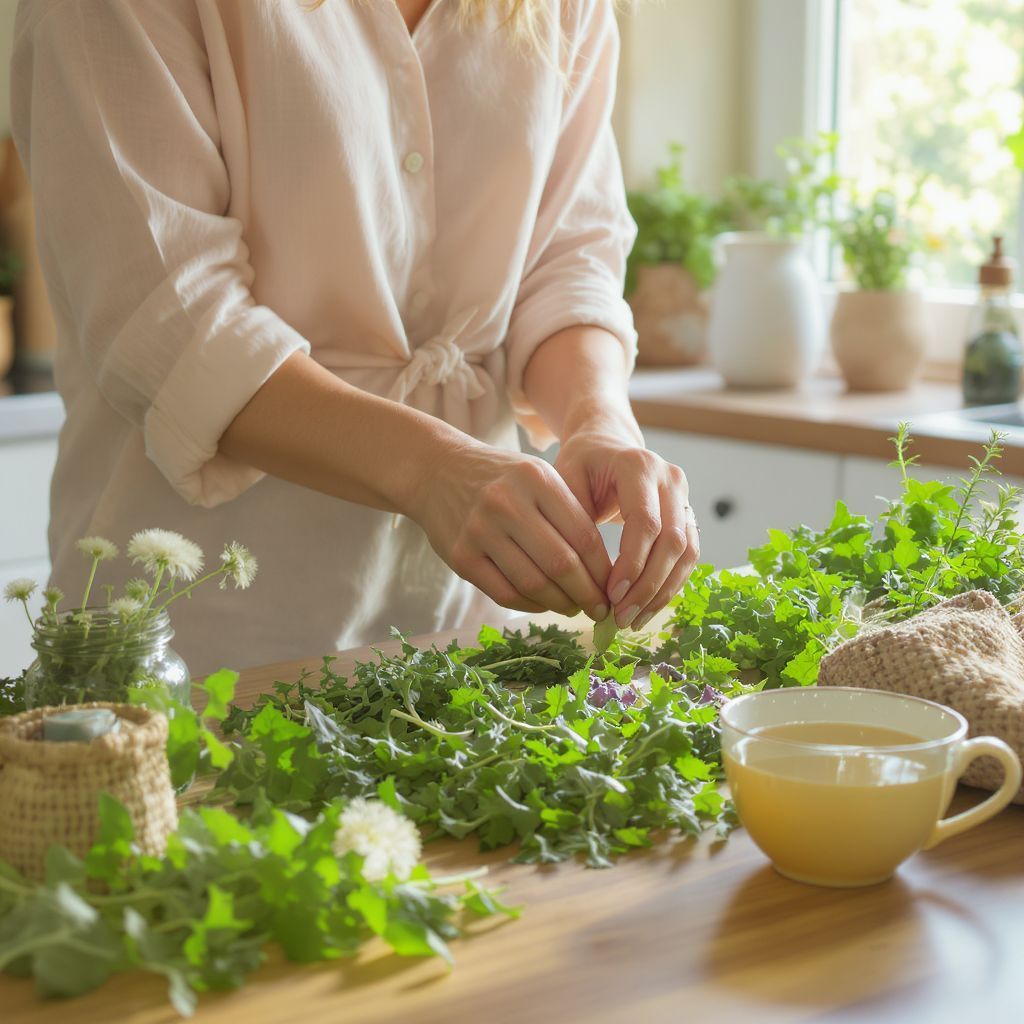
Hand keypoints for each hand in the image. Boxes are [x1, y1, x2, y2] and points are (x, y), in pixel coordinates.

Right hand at [412, 442, 612, 618]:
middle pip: (561, 564)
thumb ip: (569, 513)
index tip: (614, 586)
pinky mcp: (460, 555)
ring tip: (573, 608)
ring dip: (560, 604)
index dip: (603, 570)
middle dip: (588, 594)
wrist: (437, 470)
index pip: (583, 535)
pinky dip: (531, 604)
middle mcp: (507, 502)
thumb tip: (605, 571)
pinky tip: (543, 603)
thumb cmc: (501, 478)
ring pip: (534, 583)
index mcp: (536, 479)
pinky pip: (505, 593)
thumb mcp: (537, 477)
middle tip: (600, 609)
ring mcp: (480, 530)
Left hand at [554, 416, 698, 629]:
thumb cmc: (580, 464)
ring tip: (633, 620)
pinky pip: (688, 556)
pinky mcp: (687, 515)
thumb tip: (582, 574)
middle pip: (672, 541)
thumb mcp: (565, 480)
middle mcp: (670, 478)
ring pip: (687, 553)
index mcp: (639, 465)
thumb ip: (574, 519)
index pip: (645, 522)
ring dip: (662, 591)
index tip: (610, 595)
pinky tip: (646, 608)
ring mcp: (684, 496)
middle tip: (621, 617)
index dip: (632, 563)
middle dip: (648, 585)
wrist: (605, 445)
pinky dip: (669, 585)